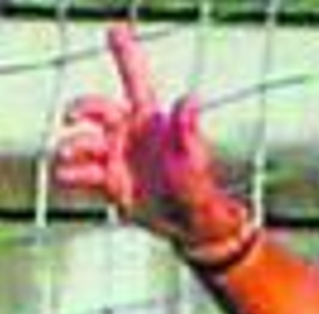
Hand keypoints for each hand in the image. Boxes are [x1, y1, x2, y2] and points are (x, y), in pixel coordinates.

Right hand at [52, 23, 248, 258]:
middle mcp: (126, 131)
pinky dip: (72, 174)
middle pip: (96, 108)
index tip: (115, 30)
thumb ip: (187, 129)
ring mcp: (114, 154)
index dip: (125, 54)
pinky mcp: (108, 181)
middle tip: (73, 117)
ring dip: (73, 146)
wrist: (189, 222)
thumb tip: (191, 100)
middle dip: (81, 108)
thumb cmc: (196, 185)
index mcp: (147, 118)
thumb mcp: (192, 157)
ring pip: (83, 142)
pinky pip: (83, 174)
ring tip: (70, 156)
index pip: (134, 79)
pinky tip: (66, 176)